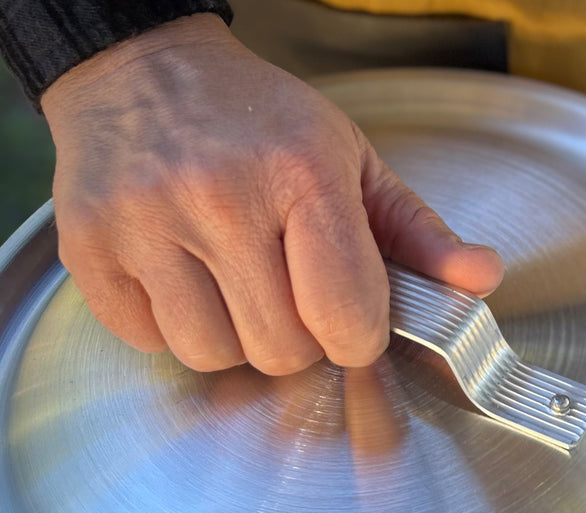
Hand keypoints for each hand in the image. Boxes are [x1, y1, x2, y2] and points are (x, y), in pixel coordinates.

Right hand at [42, 14, 502, 374]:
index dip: (355, 337)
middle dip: (295, 338)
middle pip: (281, 351)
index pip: (347, 322)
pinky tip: (182, 277)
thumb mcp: (353, 163)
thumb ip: (420, 234)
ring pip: (214, 356)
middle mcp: (220, 195)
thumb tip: (481, 278)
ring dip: (232, 339)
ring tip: (232, 283)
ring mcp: (146, 220)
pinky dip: (172, 328)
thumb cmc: (261, 123)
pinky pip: (151, 342)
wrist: (142, 69)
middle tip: (283, 289)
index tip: (346, 317)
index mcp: (302, 176)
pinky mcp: (91, 245)